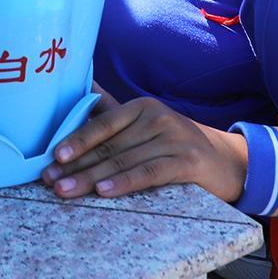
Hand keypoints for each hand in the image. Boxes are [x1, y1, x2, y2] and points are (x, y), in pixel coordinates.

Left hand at [39, 96, 248, 202]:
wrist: (227, 161)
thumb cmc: (175, 144)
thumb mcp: (146, 126)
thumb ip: (113, 113)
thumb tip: (81, 87)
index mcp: (141, 107)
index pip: (102, 123)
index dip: (76, 140)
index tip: (53, 157)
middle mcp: (156, 117)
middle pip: (109, 145)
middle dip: (76, 165)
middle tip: (50, 182)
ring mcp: (173, 138)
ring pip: (124, 160)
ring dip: (91, 178)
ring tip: (66, 191)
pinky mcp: (187, 161)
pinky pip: (148, 172)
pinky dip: (124, 182)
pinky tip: (104, 191)